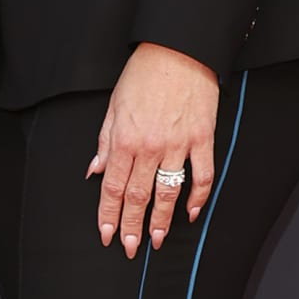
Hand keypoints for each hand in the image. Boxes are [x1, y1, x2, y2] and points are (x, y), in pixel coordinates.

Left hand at [87, 43, 219, 256]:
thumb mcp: (114, 106)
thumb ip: (105, 141)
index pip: (113, 187)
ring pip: (168, 193)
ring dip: (161, 220)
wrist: (179, 50)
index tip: (107, 234)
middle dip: (132, 225)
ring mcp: (178, 145)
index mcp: (125, 139)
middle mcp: (150, 147)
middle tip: (130, 248)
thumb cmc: (144, 74)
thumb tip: (96, 170)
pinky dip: (198, 197)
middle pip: (138, 196)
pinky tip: (192, 213)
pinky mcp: (202, 139)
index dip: (109, 214)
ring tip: (155, 240)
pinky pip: (202, 176)